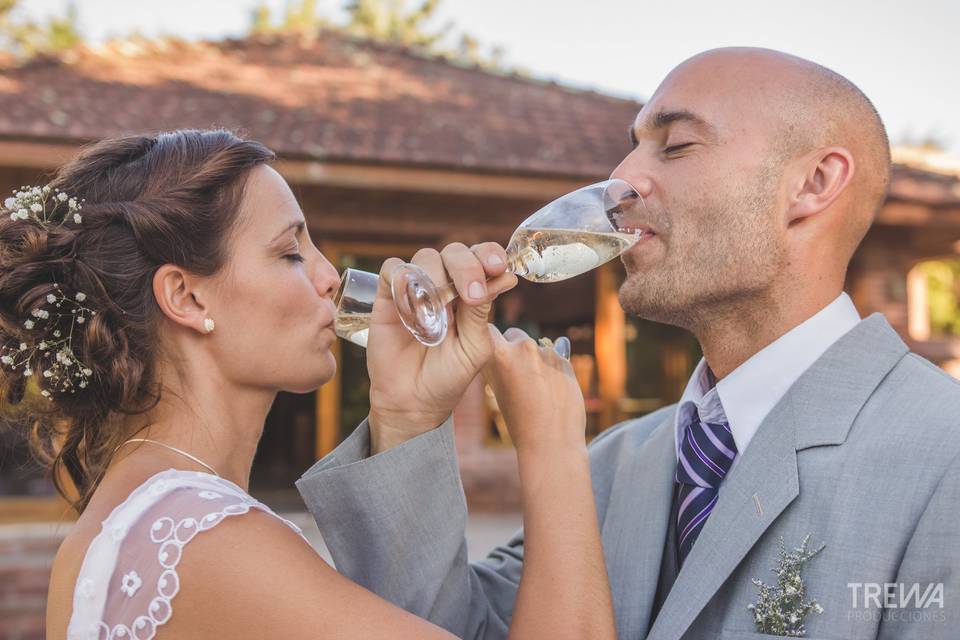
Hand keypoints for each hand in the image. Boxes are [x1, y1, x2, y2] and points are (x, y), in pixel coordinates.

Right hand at [366, 242, 517, 452]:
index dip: (490, 254)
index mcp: (471, 293)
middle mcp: (445, 285)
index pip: (482, 258)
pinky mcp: (387, 296)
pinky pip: (392, 269)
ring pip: (426, 256)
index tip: (496, 267)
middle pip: (456, 252)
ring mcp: (416, 288)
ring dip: (435, 278)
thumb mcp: (474, 349)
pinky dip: (402, 279)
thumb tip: (505, 276)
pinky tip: (410, 308)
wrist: (412, 402)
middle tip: (469, 295)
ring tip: (435, 312)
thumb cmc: (448, 377)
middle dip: (466, 267)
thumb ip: (482, 313)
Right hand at [482, 327, 585, 454]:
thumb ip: (498, 364)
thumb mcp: (498, 389)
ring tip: (537, 387)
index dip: (491, 339)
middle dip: (514, 348)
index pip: (488, 330)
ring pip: (536, 346)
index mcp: (498, 355)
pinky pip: (554, 356)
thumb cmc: (520, 421)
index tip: (493, 349)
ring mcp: (545, 351)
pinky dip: (553, 367)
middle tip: (517, 374)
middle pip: (514, 335)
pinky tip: (552, 389)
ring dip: (536, 358)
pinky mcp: (565, 359)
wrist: (551, 442)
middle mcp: (521, 347)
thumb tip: (499, 345)